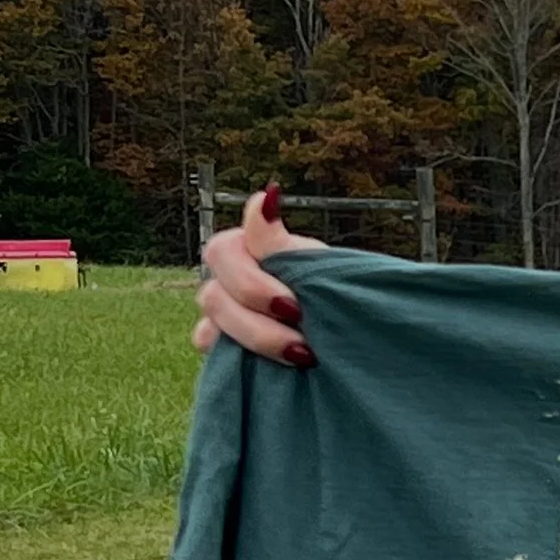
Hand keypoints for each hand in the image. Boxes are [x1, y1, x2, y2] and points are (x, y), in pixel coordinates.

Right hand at [193, 186, 328, 365]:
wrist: (345, 329)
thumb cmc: (327, 288)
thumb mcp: (313, 264)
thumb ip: (279, 240)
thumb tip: (266, 193)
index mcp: (243, 249)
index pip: (223, 252)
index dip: (252, 280)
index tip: (293, 304)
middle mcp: (225, 279)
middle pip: (215, 295)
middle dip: (261, 317)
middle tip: (302, 328)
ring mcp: (221, 314)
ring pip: (213, 326)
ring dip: (259, 339)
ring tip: (303, 353)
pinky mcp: (224, 348)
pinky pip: (214, 351)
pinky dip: (239, 357)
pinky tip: (271, 366)